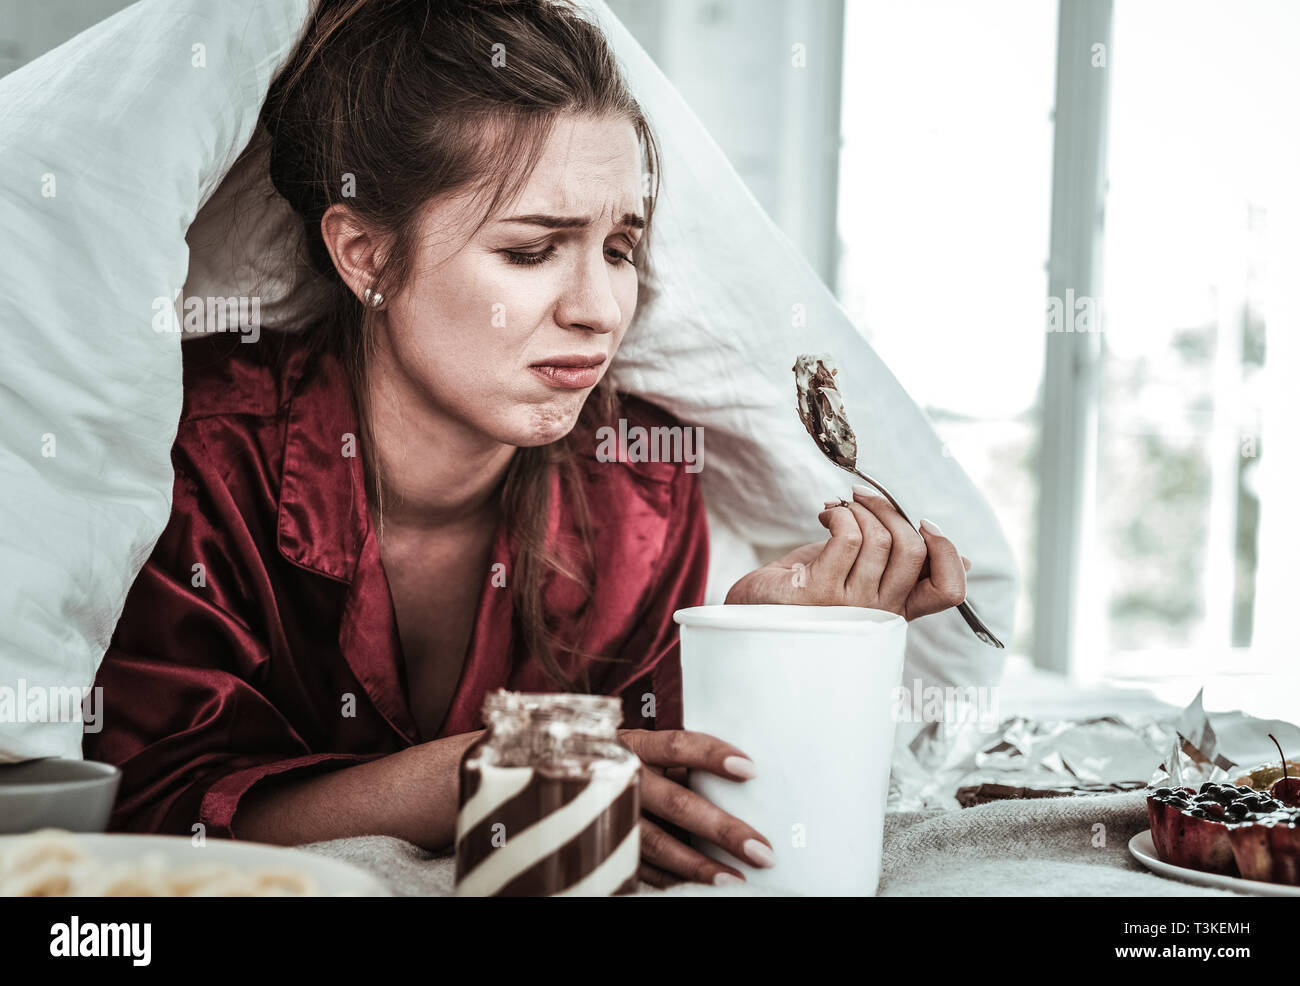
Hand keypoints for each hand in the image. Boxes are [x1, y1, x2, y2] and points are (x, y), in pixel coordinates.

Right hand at [617, 728, 773, 887]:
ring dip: (699, 865)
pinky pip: (641, 867)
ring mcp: (612, 816)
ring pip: (658, 844)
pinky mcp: (606, 846)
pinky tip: (702, 887)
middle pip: (676, 804)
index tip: (750, 769)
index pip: (677, 746)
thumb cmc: (625, 762)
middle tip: (761, 850)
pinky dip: (672, 878)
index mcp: (635, 747)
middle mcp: (623, 780)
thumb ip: (680, 760)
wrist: (564, 778)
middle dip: (722, 829)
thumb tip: (743, 776)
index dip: (712, 756)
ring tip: (735, 880)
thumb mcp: (643, 749)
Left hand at [724, 485, 970, 619]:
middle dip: (892, 510)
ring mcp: (848, 607)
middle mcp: (877, 613)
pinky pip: (847, 536)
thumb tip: (966, 560)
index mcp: (897, 610)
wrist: (754, 610)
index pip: (949, 591)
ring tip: (839, 507)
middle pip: (914, 551)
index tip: (925, 523)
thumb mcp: (862, 576)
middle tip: (865, 497)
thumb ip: (903, 567)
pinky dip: (839, 513)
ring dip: (860, 508)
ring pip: (880, 539)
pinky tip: (825, 515)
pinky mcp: (817, 593)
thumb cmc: (810, 588)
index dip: (948, 551)